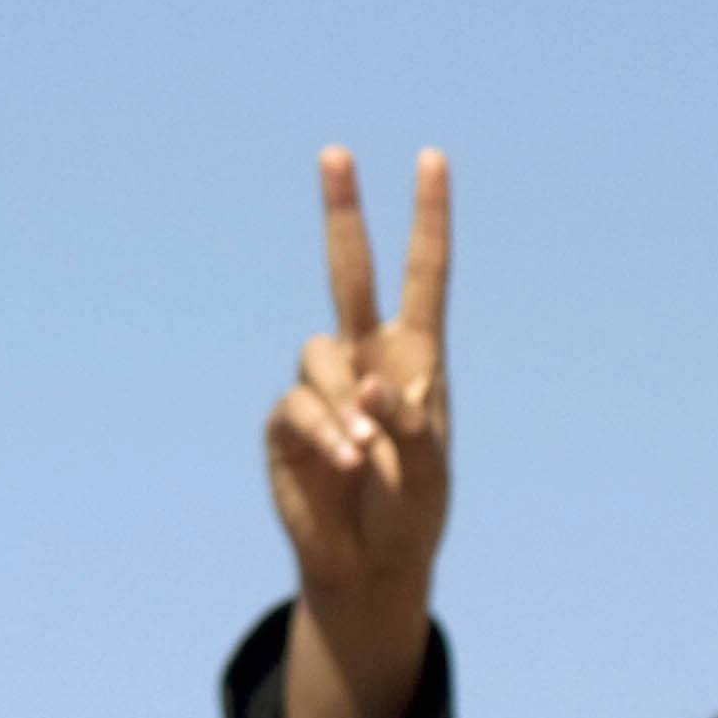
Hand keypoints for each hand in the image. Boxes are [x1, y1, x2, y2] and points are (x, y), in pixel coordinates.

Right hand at [267, 146, 448, 717]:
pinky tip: (344, 460)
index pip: (424, 274)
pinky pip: (297, 405)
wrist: (367, 564)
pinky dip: (323, 428)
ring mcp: (322, 388)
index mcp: (416, 356)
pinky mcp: (286, 424)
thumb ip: (411, 424)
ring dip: (342, 398)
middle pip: (350, 272)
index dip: (428, 216)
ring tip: (364, 451)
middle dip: (343, 212)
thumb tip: (372, 385)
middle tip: (335, 153)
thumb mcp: (430, 472)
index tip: (431, 158)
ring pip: (319, 355)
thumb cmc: (411, 511)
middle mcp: (365, 358)